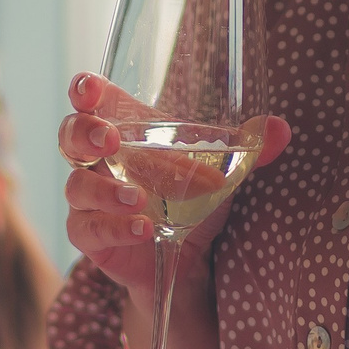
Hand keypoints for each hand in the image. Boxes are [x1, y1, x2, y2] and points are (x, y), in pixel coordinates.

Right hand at [59, 72, 288, 299]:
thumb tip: (279, 128)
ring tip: (141, 199)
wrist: (189, 259)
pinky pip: (88, 228)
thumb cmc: (193, 198)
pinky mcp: (89, 235)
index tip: (89, 88)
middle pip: (70, 135)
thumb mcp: (222, 172)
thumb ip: (248, 150)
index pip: (93, 101)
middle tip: (109, 138)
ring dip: (107, 190)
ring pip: (78, 186)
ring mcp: (88, 199)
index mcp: (124, 130)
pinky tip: (145, 229)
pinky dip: (116, 227)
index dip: (85, 90)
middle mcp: (98, 160)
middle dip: (84, 132)